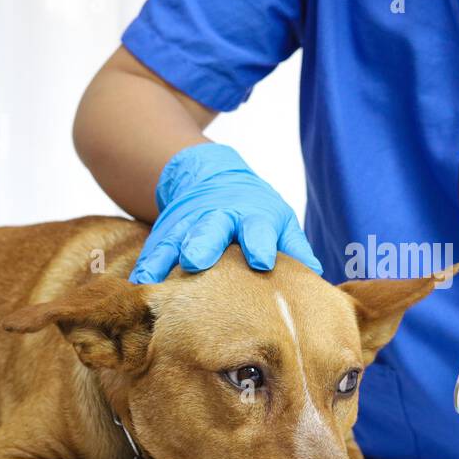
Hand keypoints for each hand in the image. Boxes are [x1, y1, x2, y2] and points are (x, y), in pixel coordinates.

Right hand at [129, 143, 321, 281]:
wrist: (209, 177)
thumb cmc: (254, 213)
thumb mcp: (279, 222)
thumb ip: (295, 248)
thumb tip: (319, 278)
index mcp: (254, 216)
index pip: (259, 228)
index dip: (260, 243)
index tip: (261, 260)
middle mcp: (220, 217)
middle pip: (212, 228)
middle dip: (204, 243)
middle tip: (195, 260)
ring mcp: (190, 224)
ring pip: (178, 239)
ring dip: (166, 258)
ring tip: (154, 279)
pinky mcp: (166, 232)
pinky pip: (155, 248)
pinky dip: (147, 264)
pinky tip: (139, 281)